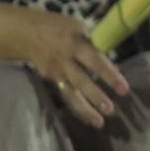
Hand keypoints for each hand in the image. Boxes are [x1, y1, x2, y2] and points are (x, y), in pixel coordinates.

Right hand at [20, 9, 129, 128]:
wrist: (26, 32)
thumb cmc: (61, 28)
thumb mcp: (79, 27)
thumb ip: (96, 45)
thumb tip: (116, 66)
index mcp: (75, 42)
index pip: (95, 59)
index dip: (109, 75)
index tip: (124, 89)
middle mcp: (64, 58)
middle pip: (81, 80)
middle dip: (96, 96)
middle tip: (110, 110)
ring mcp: (56, 71)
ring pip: (71, 93)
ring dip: (85, 109)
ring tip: (99, 122)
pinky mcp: (50, 80)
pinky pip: (66, 96)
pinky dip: (78, 109)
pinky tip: (90, 120)